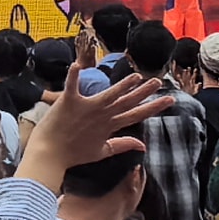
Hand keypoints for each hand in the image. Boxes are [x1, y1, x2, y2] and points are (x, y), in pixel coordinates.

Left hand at [28, 67, 168, 174]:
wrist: (49, 155)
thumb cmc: (73, 154)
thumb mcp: (102, 152)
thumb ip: (123, 144)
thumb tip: (143, 145)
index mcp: (109, 126)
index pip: (136, 114)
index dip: (154, 107)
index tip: (169, 99)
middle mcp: (101, 115)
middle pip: (127, 101)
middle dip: (143, 91)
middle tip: (158, 81)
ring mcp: (86, 107)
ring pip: (109, 93)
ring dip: (122, 84)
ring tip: (137, 75)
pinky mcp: (69, 101)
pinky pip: (72, 85)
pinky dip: (73, 75)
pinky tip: (77, 64)